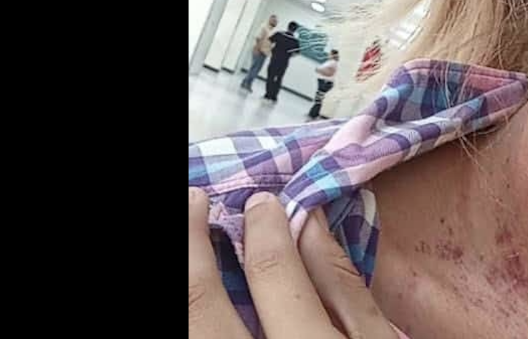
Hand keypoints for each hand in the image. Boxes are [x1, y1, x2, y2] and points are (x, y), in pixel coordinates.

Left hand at [189, 188, 398, 338]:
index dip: (263, 230)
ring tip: (189, 243)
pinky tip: (198, 295)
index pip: (271, 274)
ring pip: (190, 329)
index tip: (260, 203)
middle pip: (201, 305)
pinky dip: (192, 317)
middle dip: (192, 248)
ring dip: (185, 279)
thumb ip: (342, 287)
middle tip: (193, 201)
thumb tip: (311, 223)